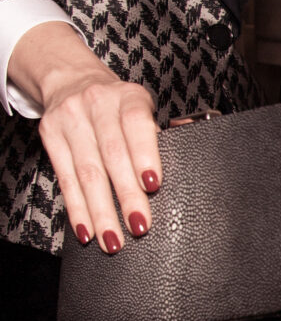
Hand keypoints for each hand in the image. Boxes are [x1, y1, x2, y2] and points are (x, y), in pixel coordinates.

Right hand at [10, 22, 160, 251]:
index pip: (136, 124)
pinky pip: (65, 179)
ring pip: (87, 173)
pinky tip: (86, 230)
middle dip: (126, 195)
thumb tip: (189, 141)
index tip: (153, 185)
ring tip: (113, 240)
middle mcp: (96, 104)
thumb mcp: (141, 106)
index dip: (144, 155)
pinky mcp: (51, 137)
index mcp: (128, 96)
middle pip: (111, 155)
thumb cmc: (118, 104)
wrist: (71, 80)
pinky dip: (77, 209)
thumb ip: (159, 131)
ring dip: (101, 212)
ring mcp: (70, 120)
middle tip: (139, 226)